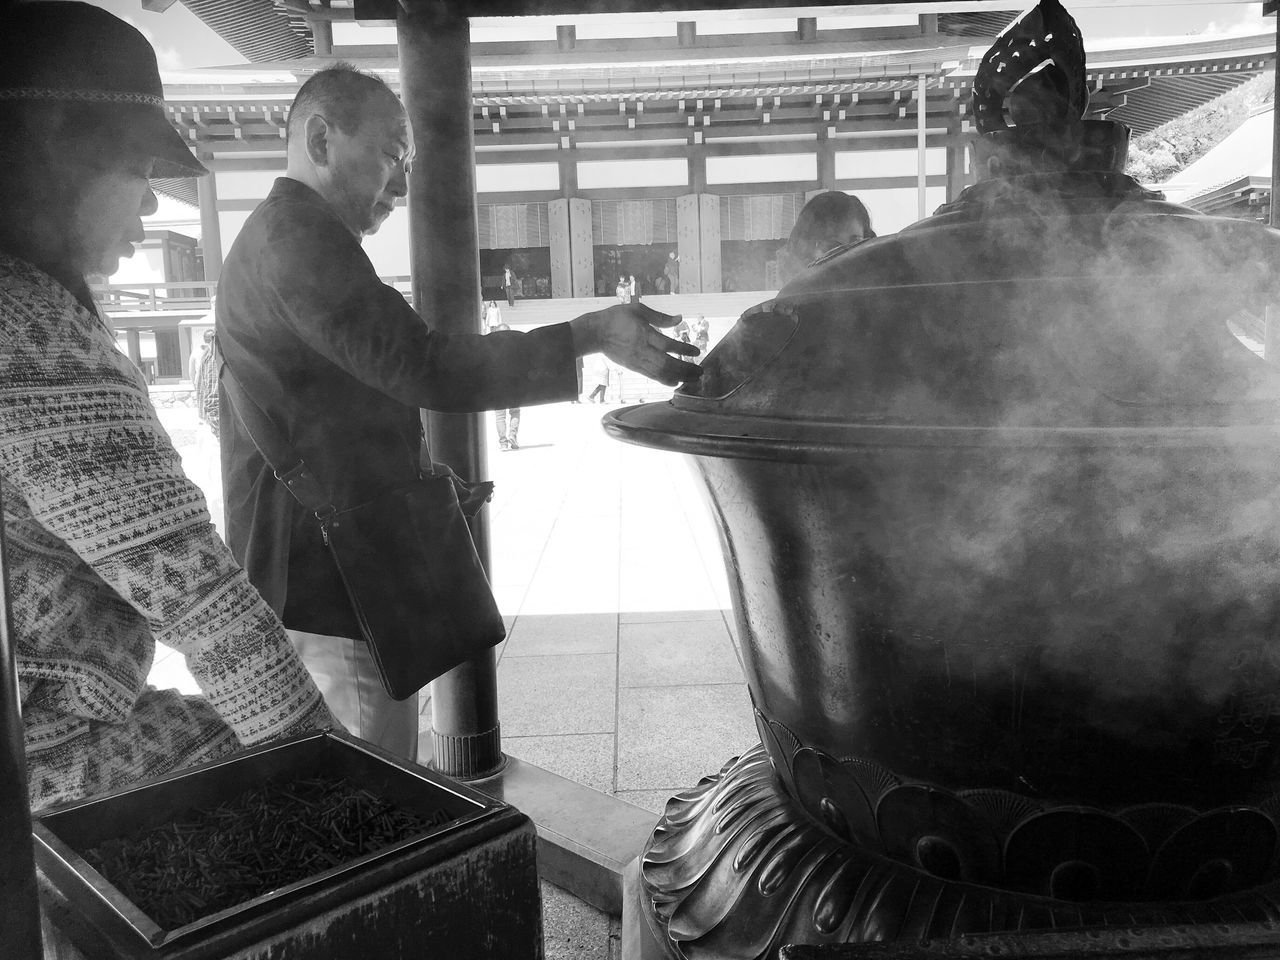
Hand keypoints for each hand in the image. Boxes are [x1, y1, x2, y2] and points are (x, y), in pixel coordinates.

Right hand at [569, 302, 701, 386]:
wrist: (595, 333)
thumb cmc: (616, 317)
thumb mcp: (638, 310)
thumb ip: (660, 317)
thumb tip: (680, 318)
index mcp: (644, 334)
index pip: (668, 345)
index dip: (684, 349)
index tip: (697, 351)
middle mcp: (642, 350)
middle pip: (667, 364)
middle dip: (686, 369)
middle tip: (700, 372)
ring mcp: (638, 361)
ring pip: (661, 373)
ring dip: (679, 377)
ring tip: (692, 379)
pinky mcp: (634, 367)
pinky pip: (652, 376)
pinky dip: (665, 380)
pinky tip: (675, 381)